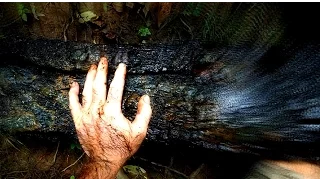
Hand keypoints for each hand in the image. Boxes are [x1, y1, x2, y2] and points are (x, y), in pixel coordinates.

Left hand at [68, 57, 151, 177]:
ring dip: (89, 77)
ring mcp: (86, 115)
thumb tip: (145, 98)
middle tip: (103, 60)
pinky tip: (74, 84)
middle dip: (102, 70)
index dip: (120, 74)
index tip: (122, 66)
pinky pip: (73, 104)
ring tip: (92, 67)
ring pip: (86, 91)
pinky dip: (72, 93)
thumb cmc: (122, 147)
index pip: (116, 87)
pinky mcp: (78, 120)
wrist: (104, 160)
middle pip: (98, 85)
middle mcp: (97, 110)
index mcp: (112, 112)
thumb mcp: (139, 132)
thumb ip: (144, 113)